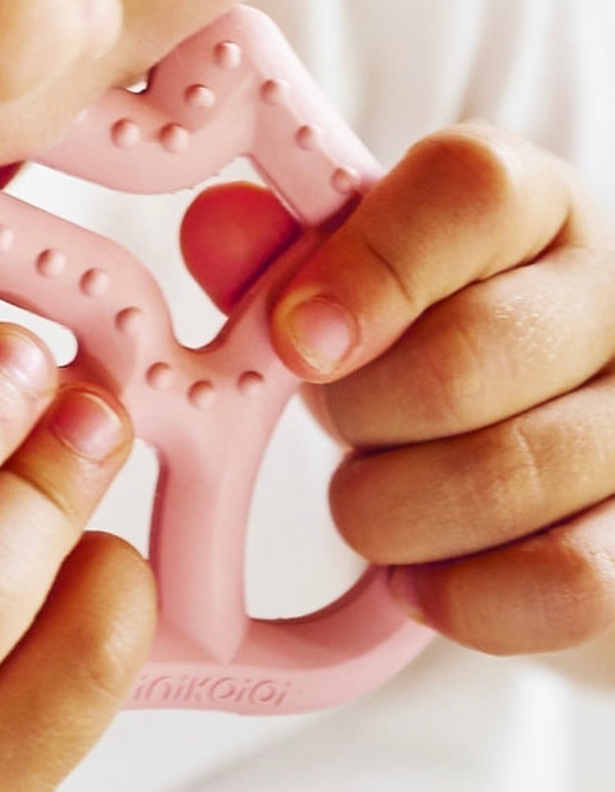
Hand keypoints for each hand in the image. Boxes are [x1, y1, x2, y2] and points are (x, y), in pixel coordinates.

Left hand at [183, 122, 614, 655]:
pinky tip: (418, 580)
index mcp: (529, 213)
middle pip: (457, 363)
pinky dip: (460, 596)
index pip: (466, 194)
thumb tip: (215, 230)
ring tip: (379, 501)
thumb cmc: (422, 355)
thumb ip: (284, 262)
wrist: (524, 453)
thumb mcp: (353, 293)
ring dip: (390, 514)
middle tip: (347, 430)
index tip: (296, 341)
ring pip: (496, 480)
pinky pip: (563, 584)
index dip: (365, 274)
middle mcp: (609, 303)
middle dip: (358, 420)